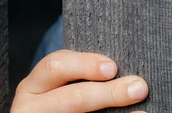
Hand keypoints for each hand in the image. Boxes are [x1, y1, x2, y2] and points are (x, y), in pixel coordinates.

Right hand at [11, 49, 148, 112]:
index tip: (113, 68)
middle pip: (72, 98)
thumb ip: (85, 76)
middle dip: (109, 93)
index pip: (55, 66)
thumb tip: (129, 73)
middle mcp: (31, 108)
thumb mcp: (61, 85)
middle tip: (139, 88)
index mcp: (34, 86)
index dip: (85, 64)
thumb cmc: (65, 97)